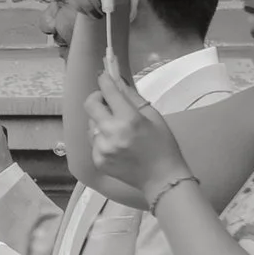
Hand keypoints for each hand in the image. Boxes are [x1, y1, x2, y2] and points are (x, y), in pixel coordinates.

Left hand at [83, 59, 190, 207]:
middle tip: (107, 100)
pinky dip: (101, 138)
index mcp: (129, 119)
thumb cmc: (163, 145)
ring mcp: (102, 148)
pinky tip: (116, 144)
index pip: (109, 91)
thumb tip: (117, 80)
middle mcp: (111, 133)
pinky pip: (93, 140)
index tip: (103, 75)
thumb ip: (133, 98)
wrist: (161, 179)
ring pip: (90, 123)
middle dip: (97, 98)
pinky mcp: (97, 160)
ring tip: (117, 128)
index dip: (104, 80)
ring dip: (100, 120)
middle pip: (90, 105)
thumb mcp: (153, 116)